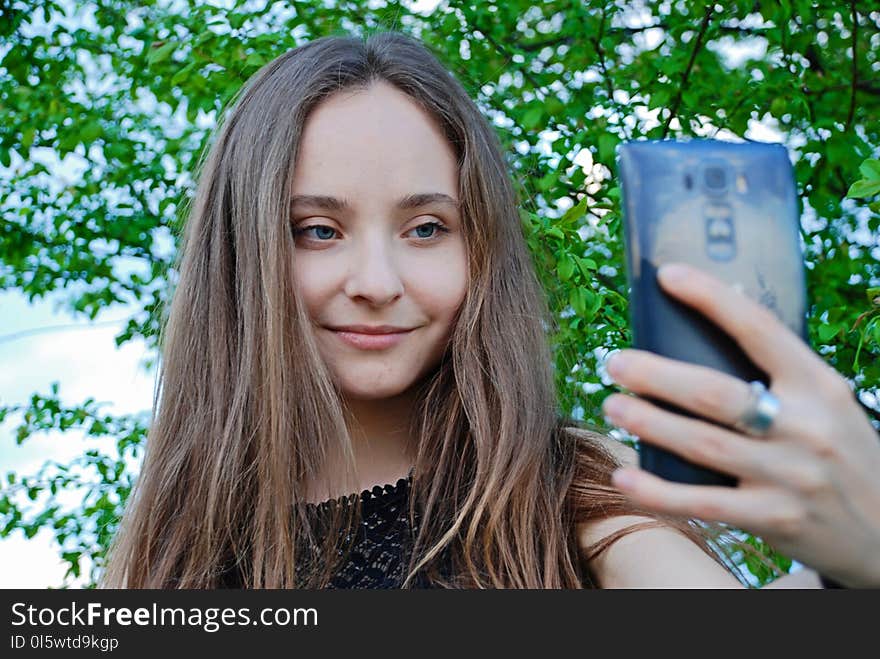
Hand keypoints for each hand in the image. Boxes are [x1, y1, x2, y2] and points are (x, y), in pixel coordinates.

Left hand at [601, 262, 879, 586]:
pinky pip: (704, 503)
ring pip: (704, 444)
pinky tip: (624, 477)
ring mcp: (790, 475)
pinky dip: (658, 491)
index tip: (667, 276)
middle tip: (615, 362)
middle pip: (717, 393)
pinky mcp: (774, 519)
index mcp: (819, 385)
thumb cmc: (840, 452)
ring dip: (649, 424)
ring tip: (611, 406)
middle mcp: (806, 427)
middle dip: (658, 375)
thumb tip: (706, 327)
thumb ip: (777, 375)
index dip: (711, 298)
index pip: (759, 329)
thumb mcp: (825, 404)